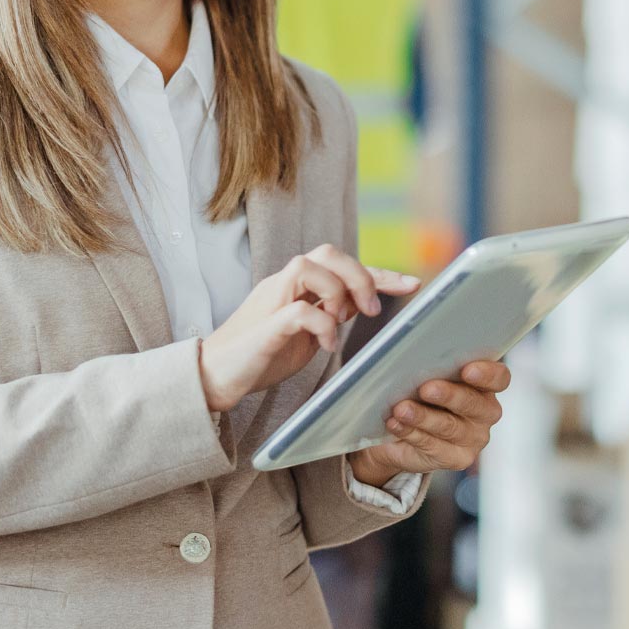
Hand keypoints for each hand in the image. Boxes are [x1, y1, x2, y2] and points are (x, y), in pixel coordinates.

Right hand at [198, 245, 420, 413]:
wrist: (215, 376)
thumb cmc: (261, 354)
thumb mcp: (306, 333)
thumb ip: (329, 314)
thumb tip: (361, 304)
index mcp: (298, 286)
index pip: (342, 265)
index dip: (380, 272)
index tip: (413, 285)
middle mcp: (284, 285)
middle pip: (326, 252)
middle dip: (359, 275)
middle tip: (373, 310)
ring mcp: (272, 301)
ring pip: (307, 266)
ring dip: (337, 292)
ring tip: (344, 322)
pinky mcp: (264, 327)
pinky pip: (298, 310)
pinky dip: (321, 324)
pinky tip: (327, 344)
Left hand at [347, 360, 510, 486]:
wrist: (401, 434)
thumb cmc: (419, 395)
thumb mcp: (427, 376)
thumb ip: (431, 367)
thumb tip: (416, 357)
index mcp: (484, 385)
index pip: (499, 378)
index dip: (487, 374)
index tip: (467, 370)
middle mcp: (485, 413)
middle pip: (474, 404)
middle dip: (449, 395)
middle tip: (426, 389)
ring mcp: (473, 438)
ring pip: (449, 426)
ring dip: (423, 417)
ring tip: (401, 409)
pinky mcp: (456, 458)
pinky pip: (433, 446)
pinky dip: (411, 433)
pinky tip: (396, 424)